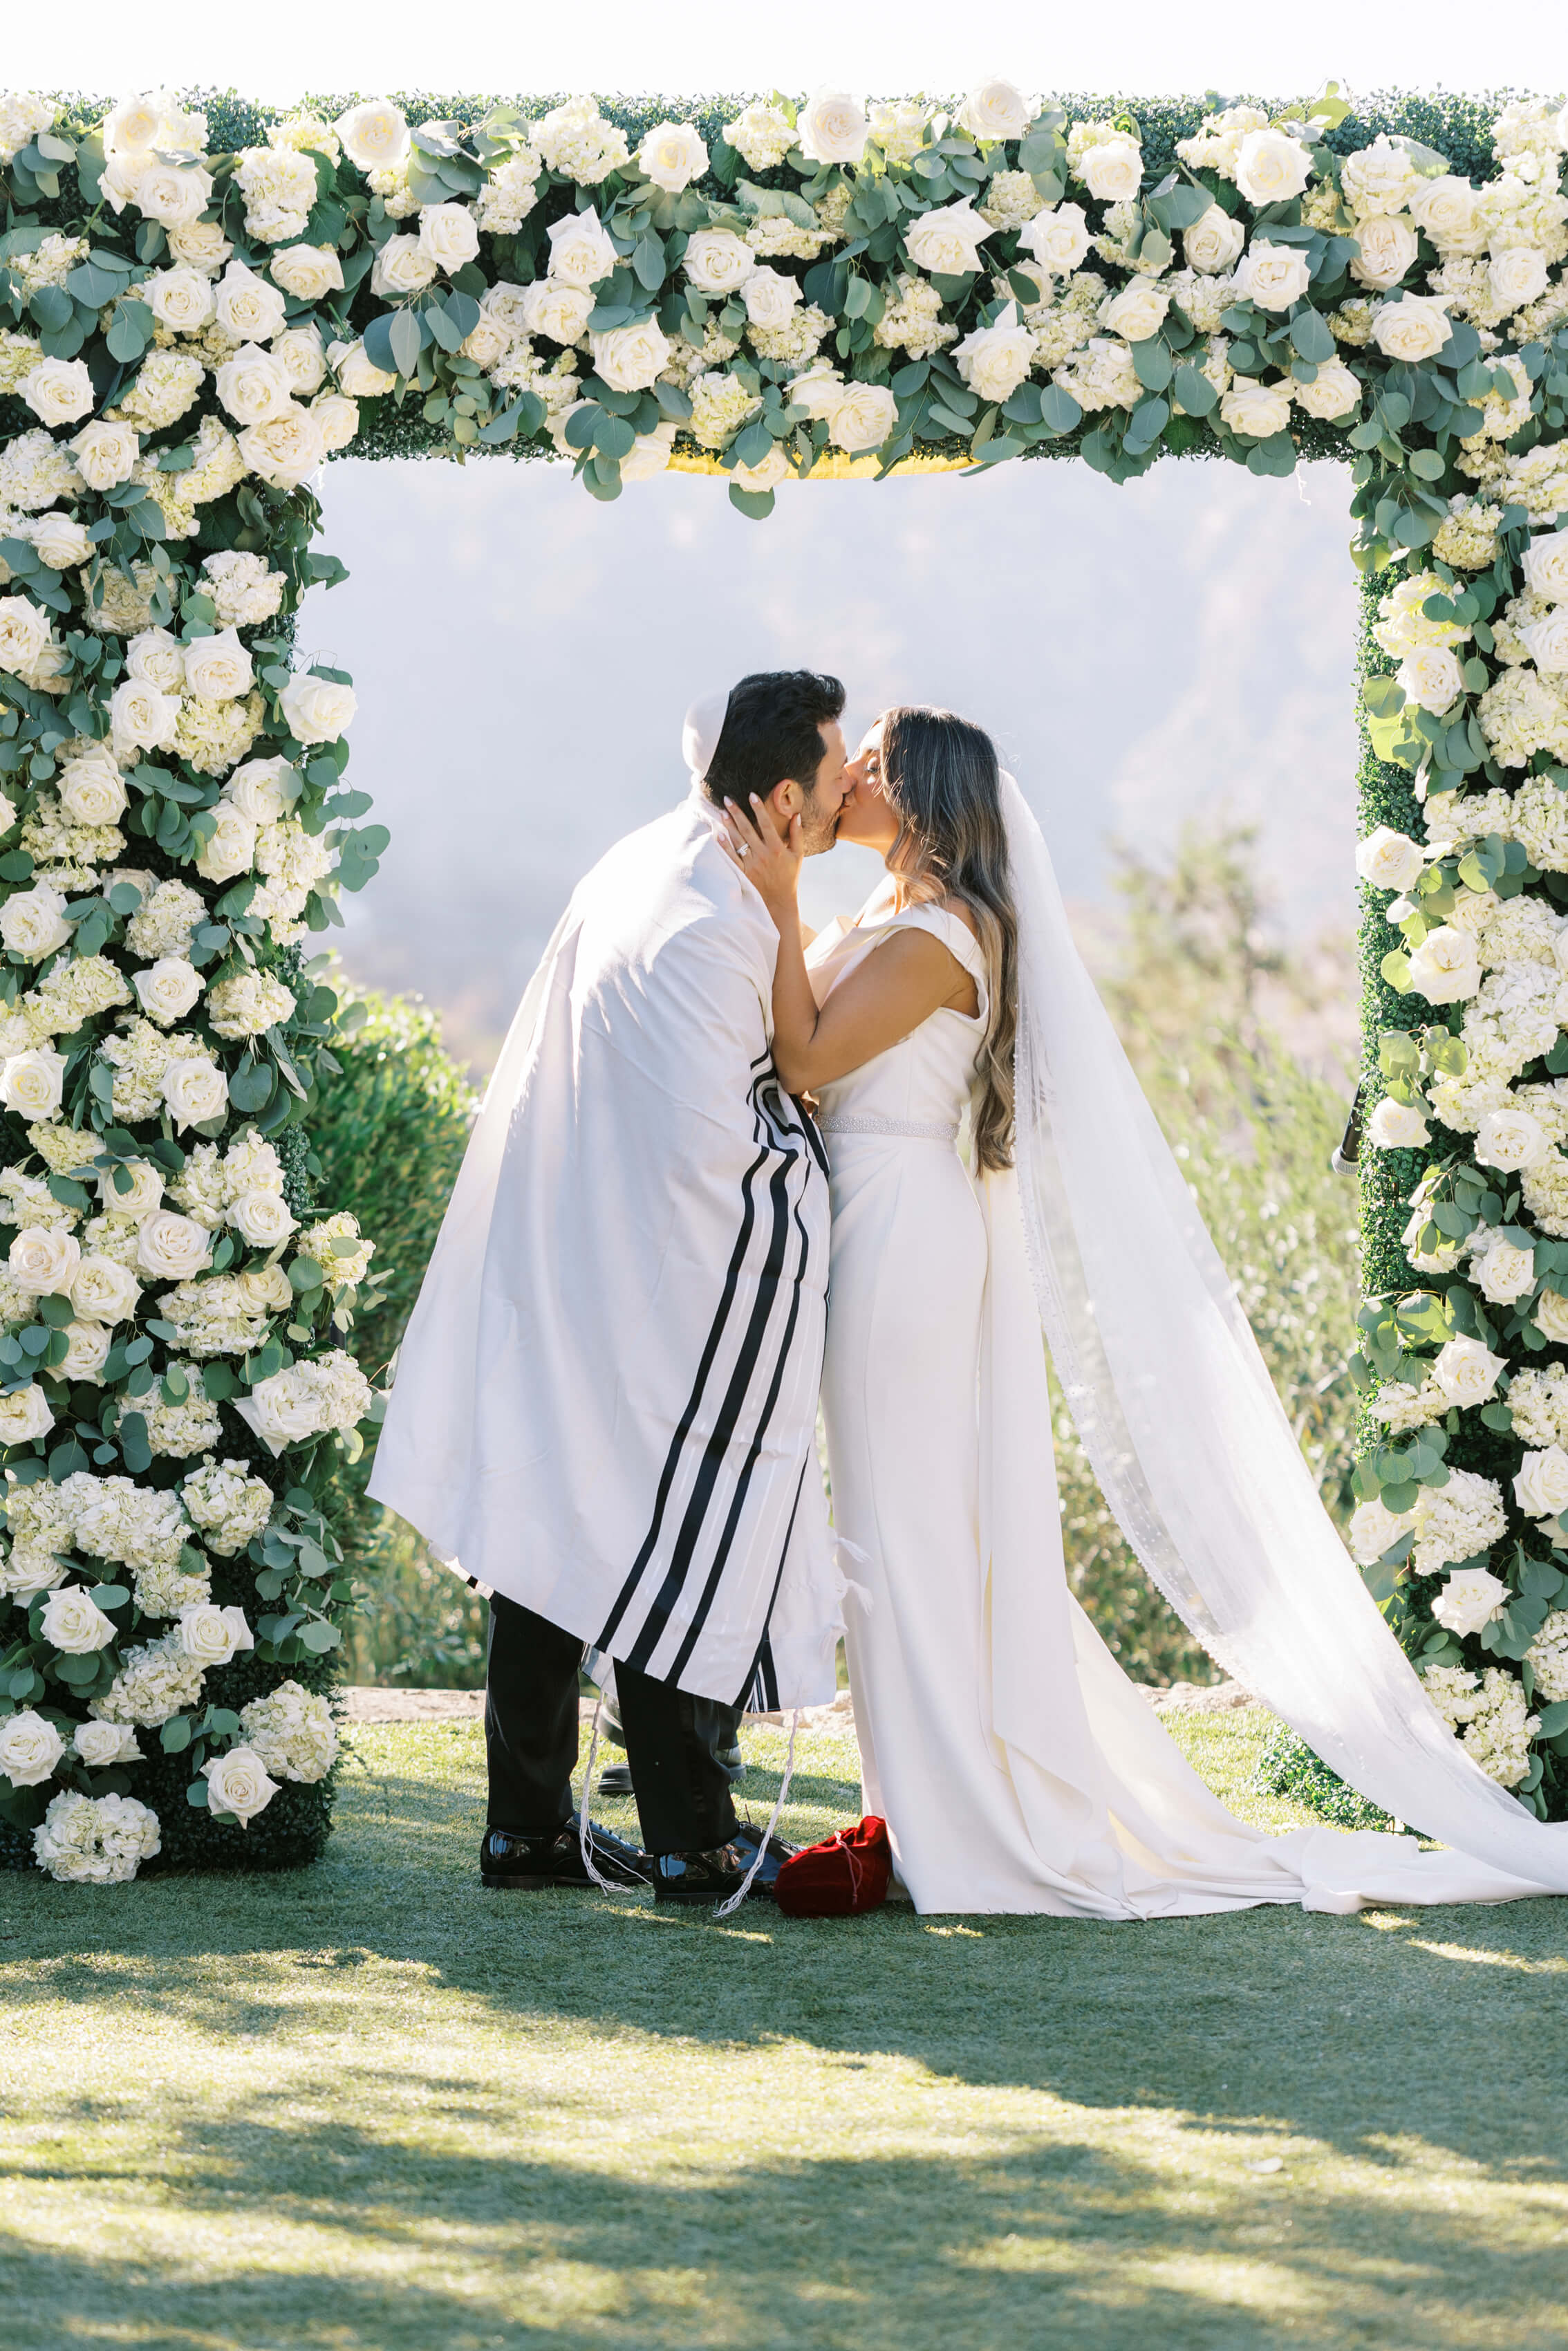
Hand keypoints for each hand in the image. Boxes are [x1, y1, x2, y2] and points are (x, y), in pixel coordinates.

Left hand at [718, 792, 802, 922]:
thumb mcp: (798, 855)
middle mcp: (763, 855)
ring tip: (722, 812)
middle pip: (747, 829)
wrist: (779, 901)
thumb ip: (797, 835)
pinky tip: (718, 835)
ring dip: (729, 825)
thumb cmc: (789, 876)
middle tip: (727, 798)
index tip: (751, 795)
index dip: (758, 809)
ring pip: (738, 841)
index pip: (766, 824)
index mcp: (777, 848)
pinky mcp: (743, 873)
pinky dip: (725, 847)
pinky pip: (732, 858)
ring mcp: (752, 865)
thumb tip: (796, 815)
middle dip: (737, 812)